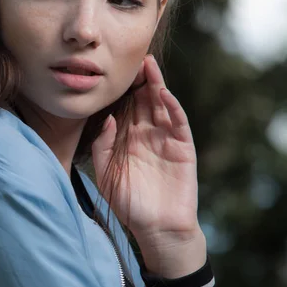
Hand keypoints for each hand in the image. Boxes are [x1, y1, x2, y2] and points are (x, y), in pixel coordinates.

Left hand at [91, 55, 205, 275]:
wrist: (157, 228)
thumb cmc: (129, 205)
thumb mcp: (106, 176)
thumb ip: (103, 148)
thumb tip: (107, 118)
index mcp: (126, 141)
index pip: (123, 110)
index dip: (119, 92)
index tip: (109, 71)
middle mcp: (146, 136)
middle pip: (142, 102)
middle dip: (137, 81)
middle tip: (130, 58)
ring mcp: (166, 140)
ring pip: (160, 107)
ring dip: (155, 86)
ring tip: (147, 65)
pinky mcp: (183, 148)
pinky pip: (178, 123)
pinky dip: (172, 108)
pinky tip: (163, 93)